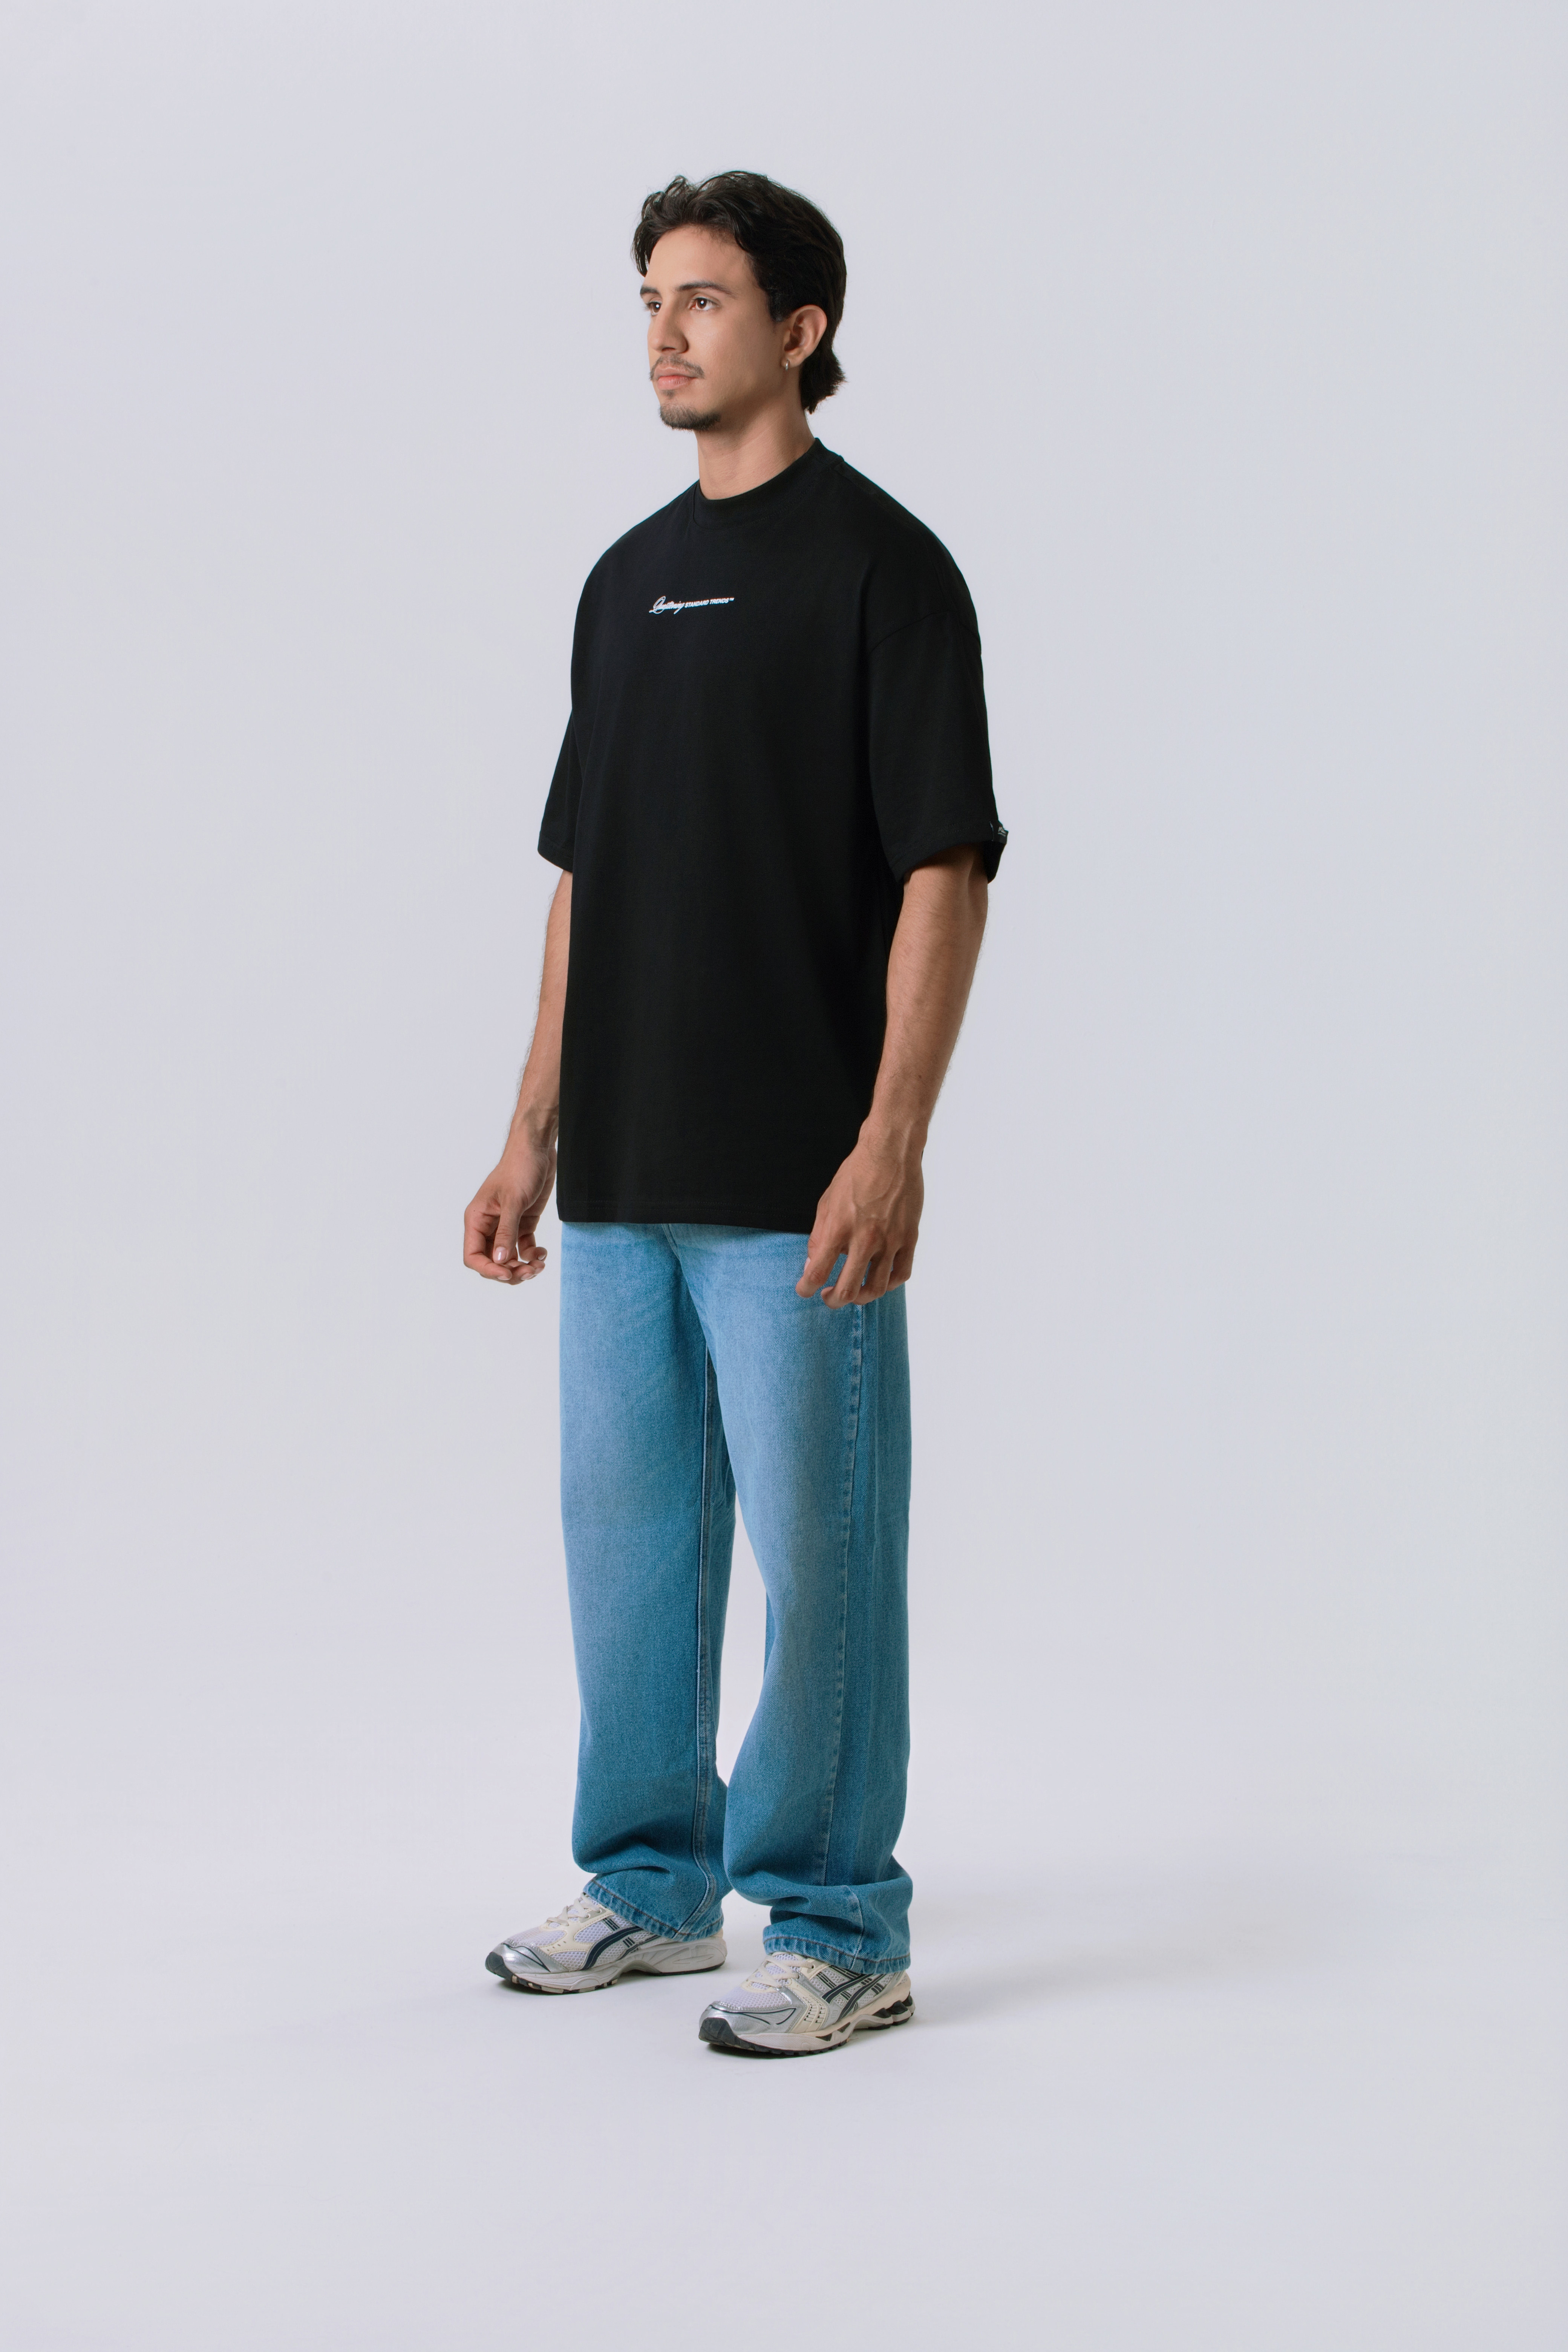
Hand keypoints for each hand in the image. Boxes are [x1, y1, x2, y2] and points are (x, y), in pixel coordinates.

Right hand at [463, 1134, 556, 1285]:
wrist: (537, 1150)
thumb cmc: (520, 1168)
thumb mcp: (513, 1201)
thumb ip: (506, 1232)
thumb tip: (500, 1261)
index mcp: (477, 1219)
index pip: (473, 1255)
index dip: (488, 1269)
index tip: (507, 1275)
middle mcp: (489, 1225)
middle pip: (492, 1261)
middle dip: (509, 1271)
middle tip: (530, 1271)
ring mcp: (506, 1225)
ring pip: (509, 1258)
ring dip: (523, 1267)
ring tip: (539, 1265)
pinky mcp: (523, 1223)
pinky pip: (523, 1248)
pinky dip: (532, 1255)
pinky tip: (542, 1253)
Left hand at [796, 1130, 923, 1307]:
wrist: (891, 1153)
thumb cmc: (855, 1175)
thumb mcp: (826, 1202)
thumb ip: (818, 1237)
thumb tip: (811, 1265)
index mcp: (838, 1228)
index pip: (816, 1272)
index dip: (806, 1288)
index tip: (804, 1290)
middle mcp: (864, 1238)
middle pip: (847, 1289)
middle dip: (833, 1300)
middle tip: (829, 1297)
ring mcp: (890, 1240)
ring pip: (876, 1288)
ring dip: (860, 1298)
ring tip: (853, 1293)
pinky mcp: (909, 1237)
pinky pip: (901, 1274)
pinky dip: (888, 1284)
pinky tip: (879, 1281)